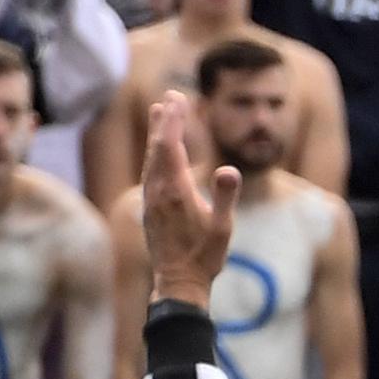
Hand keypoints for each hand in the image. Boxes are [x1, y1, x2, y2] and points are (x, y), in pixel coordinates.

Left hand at [141, 92, 238, 305]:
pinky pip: (149, 170)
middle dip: (164, 120)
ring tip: (159, 113)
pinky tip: (157, 152)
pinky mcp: (150, 206)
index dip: (174, 120)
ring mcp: (151, 198)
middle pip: (157, 146)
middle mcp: (158, 190)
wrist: (177, 282)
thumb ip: (224, 196)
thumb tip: (229, 169)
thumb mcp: (222, 228)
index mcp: (176, 190)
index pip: (171, 145)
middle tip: (170, 96)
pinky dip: (154, 153)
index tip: (178, 98)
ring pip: (150, 157)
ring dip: (156, 133)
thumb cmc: (204, 257)